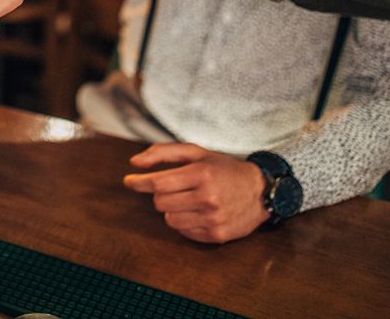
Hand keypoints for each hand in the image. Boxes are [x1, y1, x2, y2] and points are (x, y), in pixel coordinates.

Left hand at [123, 143, 268, 243]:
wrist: (260, 192)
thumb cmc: (223, 169)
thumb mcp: (197, 153)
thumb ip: (164, 153)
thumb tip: (134, 163)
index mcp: (201, 174)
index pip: (158, 183)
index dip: (139, 182)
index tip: (129, 181)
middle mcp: (207, 198)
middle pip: (160, 203)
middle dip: (161, 195)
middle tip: (176, 188)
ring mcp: (213, 219)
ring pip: (169, 220)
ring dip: (172, 210)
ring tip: (188, 201)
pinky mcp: (217, 236)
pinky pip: (184, 233)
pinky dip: (185, 223)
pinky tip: (198, 213)